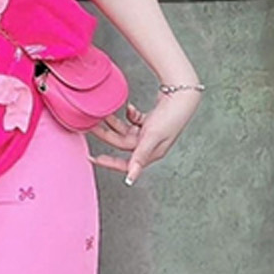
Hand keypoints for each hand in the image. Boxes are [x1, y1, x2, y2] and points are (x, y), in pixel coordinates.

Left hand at [87, 88, 202, 184]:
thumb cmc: (172, 117)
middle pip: (122, 142)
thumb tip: (130, 179)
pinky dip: (129, 114)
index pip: (126, 163)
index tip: (92, 158)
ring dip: (114, 122)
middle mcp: (149, 145)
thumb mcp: (153, 137)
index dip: (109, 162)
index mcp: (151, 153)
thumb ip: (139, 157)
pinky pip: (133, 121)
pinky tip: (129, 108)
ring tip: (103, 113)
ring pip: (125, 130)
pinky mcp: (150, 121)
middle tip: (91, 126)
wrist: (182, 94)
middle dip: (107, 134)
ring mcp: (149, 133)